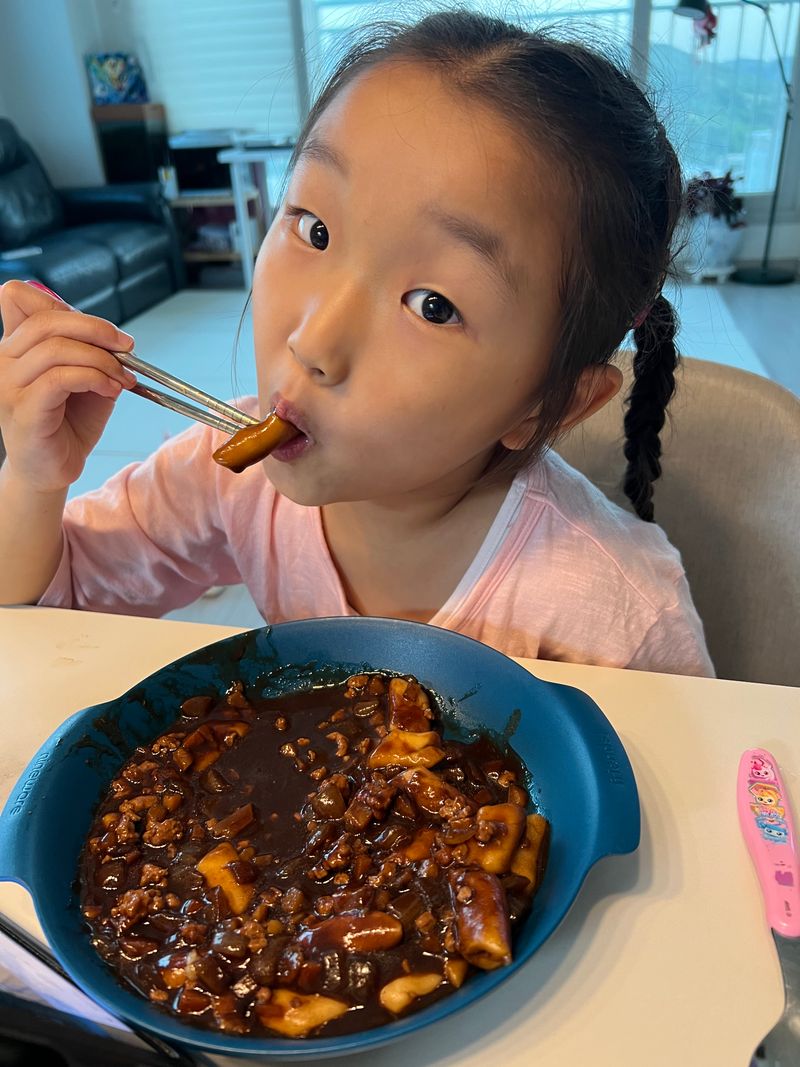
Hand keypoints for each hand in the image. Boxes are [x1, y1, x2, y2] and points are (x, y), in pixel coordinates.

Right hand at [0, 280, 137, 491]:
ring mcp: (8, 385)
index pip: (19, 297)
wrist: (54, 468)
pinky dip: (94, 378)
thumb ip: (89, 351)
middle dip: (96, 329)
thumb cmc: (68, 422)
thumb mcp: (84, 377)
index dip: (64, 305)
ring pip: (56, 349)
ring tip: (122, 379)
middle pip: (46, 320)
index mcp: (14, 345)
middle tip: (128, 348)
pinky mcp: (22, 409)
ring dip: (101, 360)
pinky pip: (59, 379)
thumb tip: (117, 337)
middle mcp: (3, 359)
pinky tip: (110, 390)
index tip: (106, 331)